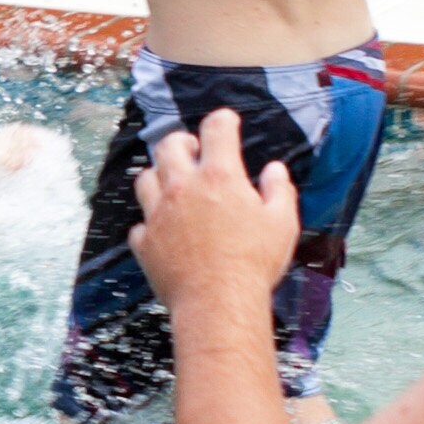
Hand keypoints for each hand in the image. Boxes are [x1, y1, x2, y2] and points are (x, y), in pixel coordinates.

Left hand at [127, 108, 298, 315]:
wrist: (218, 303)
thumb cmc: (254, 263)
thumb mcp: (282, 224)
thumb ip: (279, 190)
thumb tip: (274, 170)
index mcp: (219, 176)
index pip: (216, 129)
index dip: (223, 120)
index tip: (226, 122)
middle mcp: (183, 188)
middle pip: (169, 146)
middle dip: (181, 142)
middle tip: (192, 150)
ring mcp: (158, 214)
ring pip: (145, 179)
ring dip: (159, 176)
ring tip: (173, 184)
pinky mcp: (145, 242)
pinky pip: (140, 224)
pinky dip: (150, 224)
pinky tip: (163, 230)